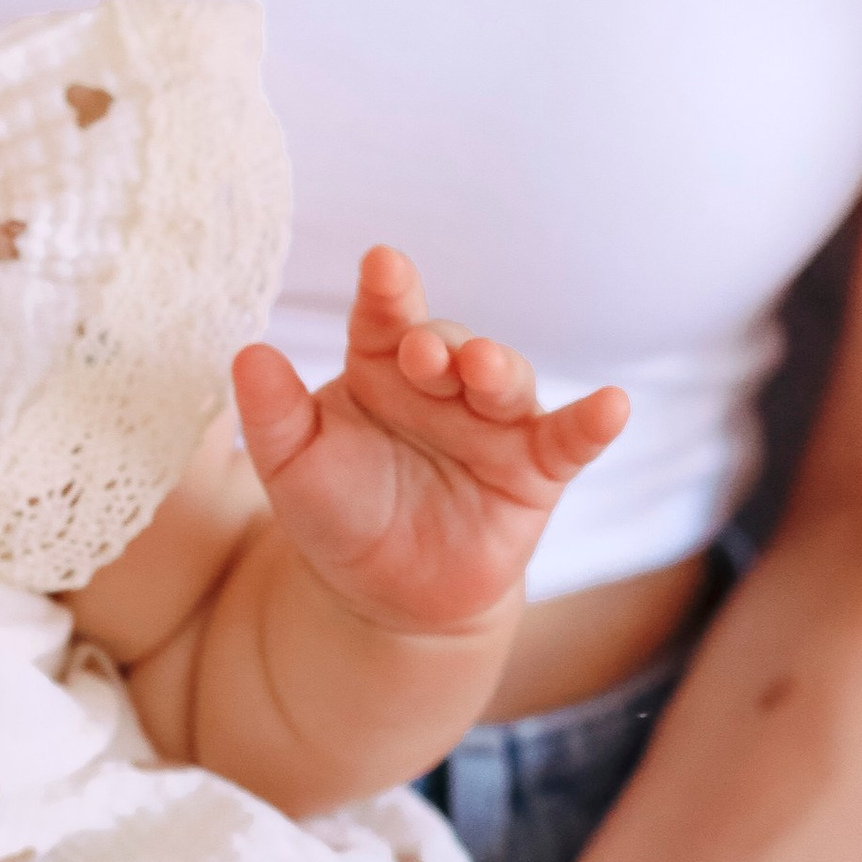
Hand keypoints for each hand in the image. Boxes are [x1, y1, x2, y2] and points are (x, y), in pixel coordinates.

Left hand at [234, 244, 626, 637]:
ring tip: (481, 367)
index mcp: (378, 366)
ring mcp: (493, 422)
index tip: (382, 265)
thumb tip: (247, 355)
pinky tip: (614, 405)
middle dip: (438, 342)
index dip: (386, 292)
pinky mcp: (536, 469)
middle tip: (422, 351)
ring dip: (497, 367)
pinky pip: (571, 439)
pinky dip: (594, 422)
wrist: (382, 597)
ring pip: (505, 380)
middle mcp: (441, 383)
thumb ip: (271, 414)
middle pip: (447, 344)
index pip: (382, 318)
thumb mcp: (291, 467)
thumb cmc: (337, 514)